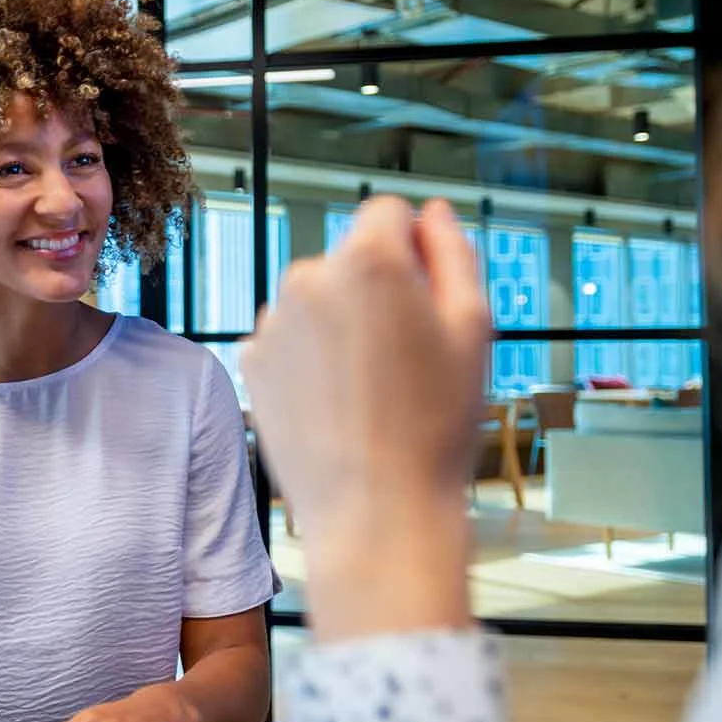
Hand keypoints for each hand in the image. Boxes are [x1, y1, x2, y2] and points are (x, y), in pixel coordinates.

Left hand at [239, 197, 489, 640]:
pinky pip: (287, 339)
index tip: (424, 298)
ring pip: (315, 300)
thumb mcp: (472, 327)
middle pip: (348, 259)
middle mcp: (309, 277)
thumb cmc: (436, 423)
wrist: (375, 509)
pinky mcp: (250, 359)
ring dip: (337, 323)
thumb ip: (452, 253)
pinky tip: (333, 402)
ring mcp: (272, 320)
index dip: (413, 248)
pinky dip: (307, 358)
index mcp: (368, 260)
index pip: (387, 212)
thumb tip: (429, 213)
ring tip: (368, 388)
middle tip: (402, 357)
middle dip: (373, 290)